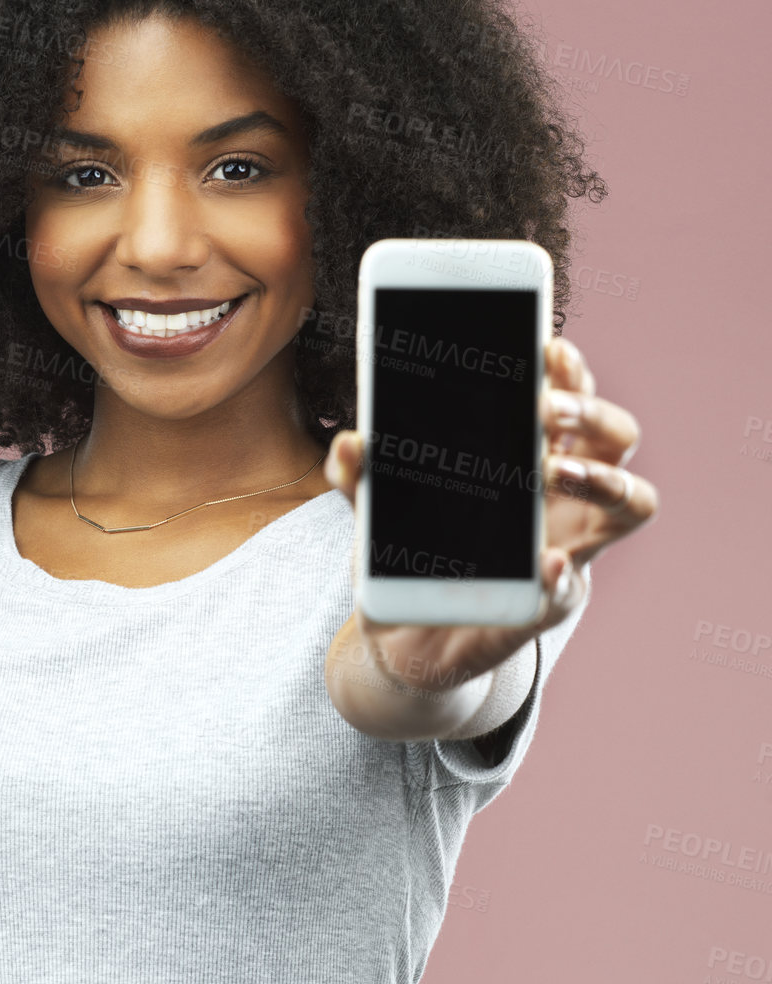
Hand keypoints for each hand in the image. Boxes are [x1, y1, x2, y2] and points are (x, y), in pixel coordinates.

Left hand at [324, 333, 658, 696]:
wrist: (400, 636)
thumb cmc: (406, 555)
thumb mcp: (373, 507)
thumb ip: (358, 474)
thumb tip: (349, 443)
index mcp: (530, 458)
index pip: (571, 398)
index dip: (572, 370)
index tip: (549, 347)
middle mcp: (563, 497)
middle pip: (615, 437)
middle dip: (591, 412)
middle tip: (545, 408)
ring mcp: (565, 548)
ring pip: (632, 502)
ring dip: (606, 479)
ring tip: (558, 470)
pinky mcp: (543, 605)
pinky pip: (569, 589)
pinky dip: (562, 577)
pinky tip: (547, 564)